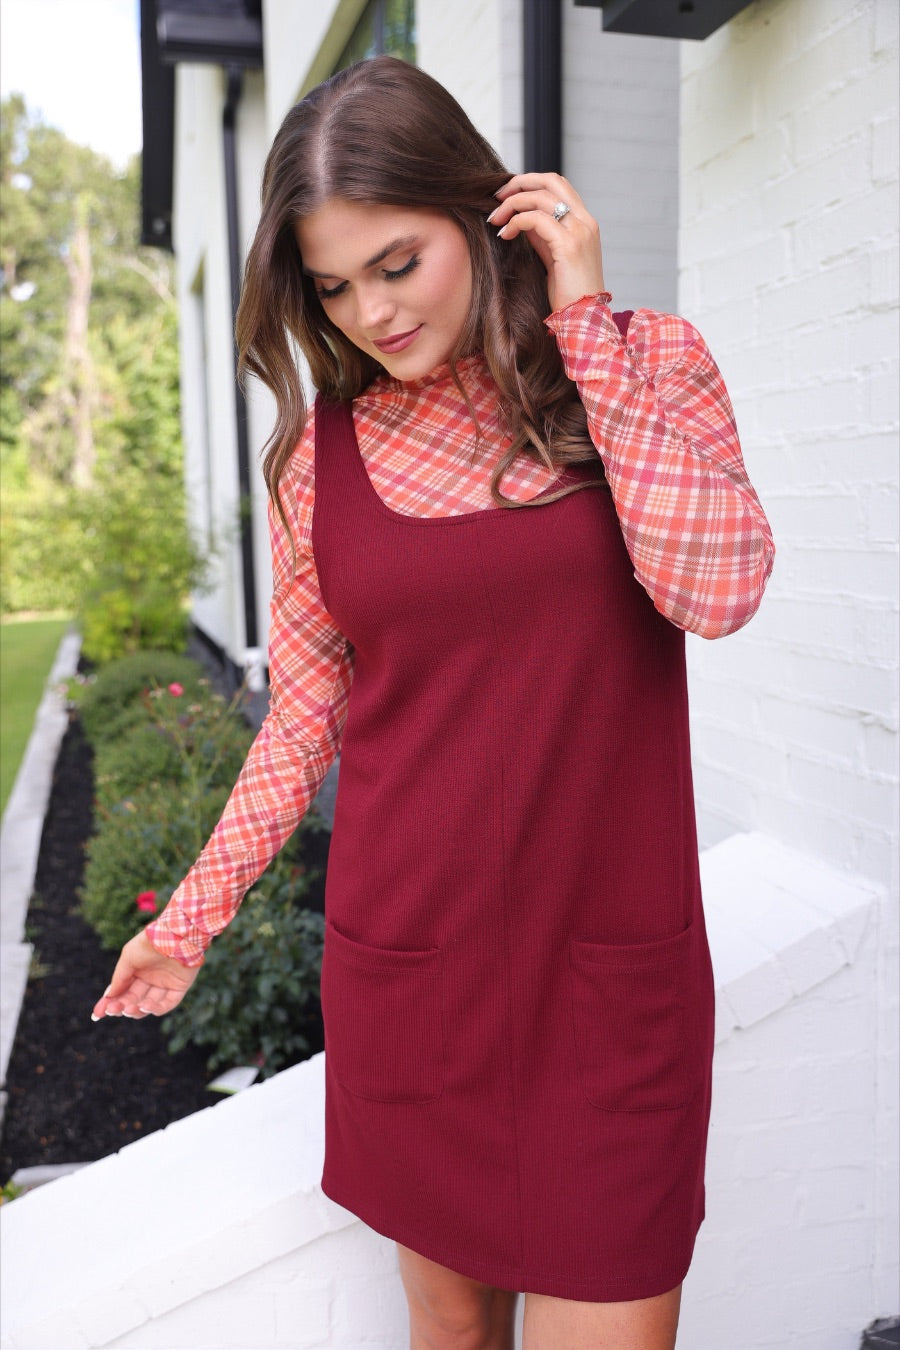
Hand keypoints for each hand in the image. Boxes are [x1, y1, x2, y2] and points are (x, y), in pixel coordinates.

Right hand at [91, 929, 199, 1020]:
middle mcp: (151, 979)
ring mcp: (165, 984)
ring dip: (137, 1010)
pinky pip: (167, 1004)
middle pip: (133, 1000)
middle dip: (121, 1007)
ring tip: (129, 1008)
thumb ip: (119, 979)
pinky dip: (155, 1008)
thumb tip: (108, 997)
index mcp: (137, 971)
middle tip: (112, 1010)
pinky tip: (145, 1006)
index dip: (110, 1003)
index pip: (122, 992)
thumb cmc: (148, 944)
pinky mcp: (179, 987)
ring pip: (148, 1005)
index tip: (97, 1014)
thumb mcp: (128, 958)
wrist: (174, 935)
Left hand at [489, 173, 605, 314]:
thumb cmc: (568, 294)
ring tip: (495, 219)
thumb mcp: (553, 256)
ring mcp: (579, 231)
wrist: (584, 319)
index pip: (558, 184)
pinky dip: (516, 222)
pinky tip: (505, 234)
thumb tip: (521, 216)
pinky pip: (536, 219)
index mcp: (584, 222)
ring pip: (540, 197)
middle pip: (550, 180)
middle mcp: (585, 221)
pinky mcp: (568, 245)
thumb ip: (542, 234)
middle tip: (497, 197)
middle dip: (519, 183)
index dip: (530, 182)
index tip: (507, 195)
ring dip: (512, 204)